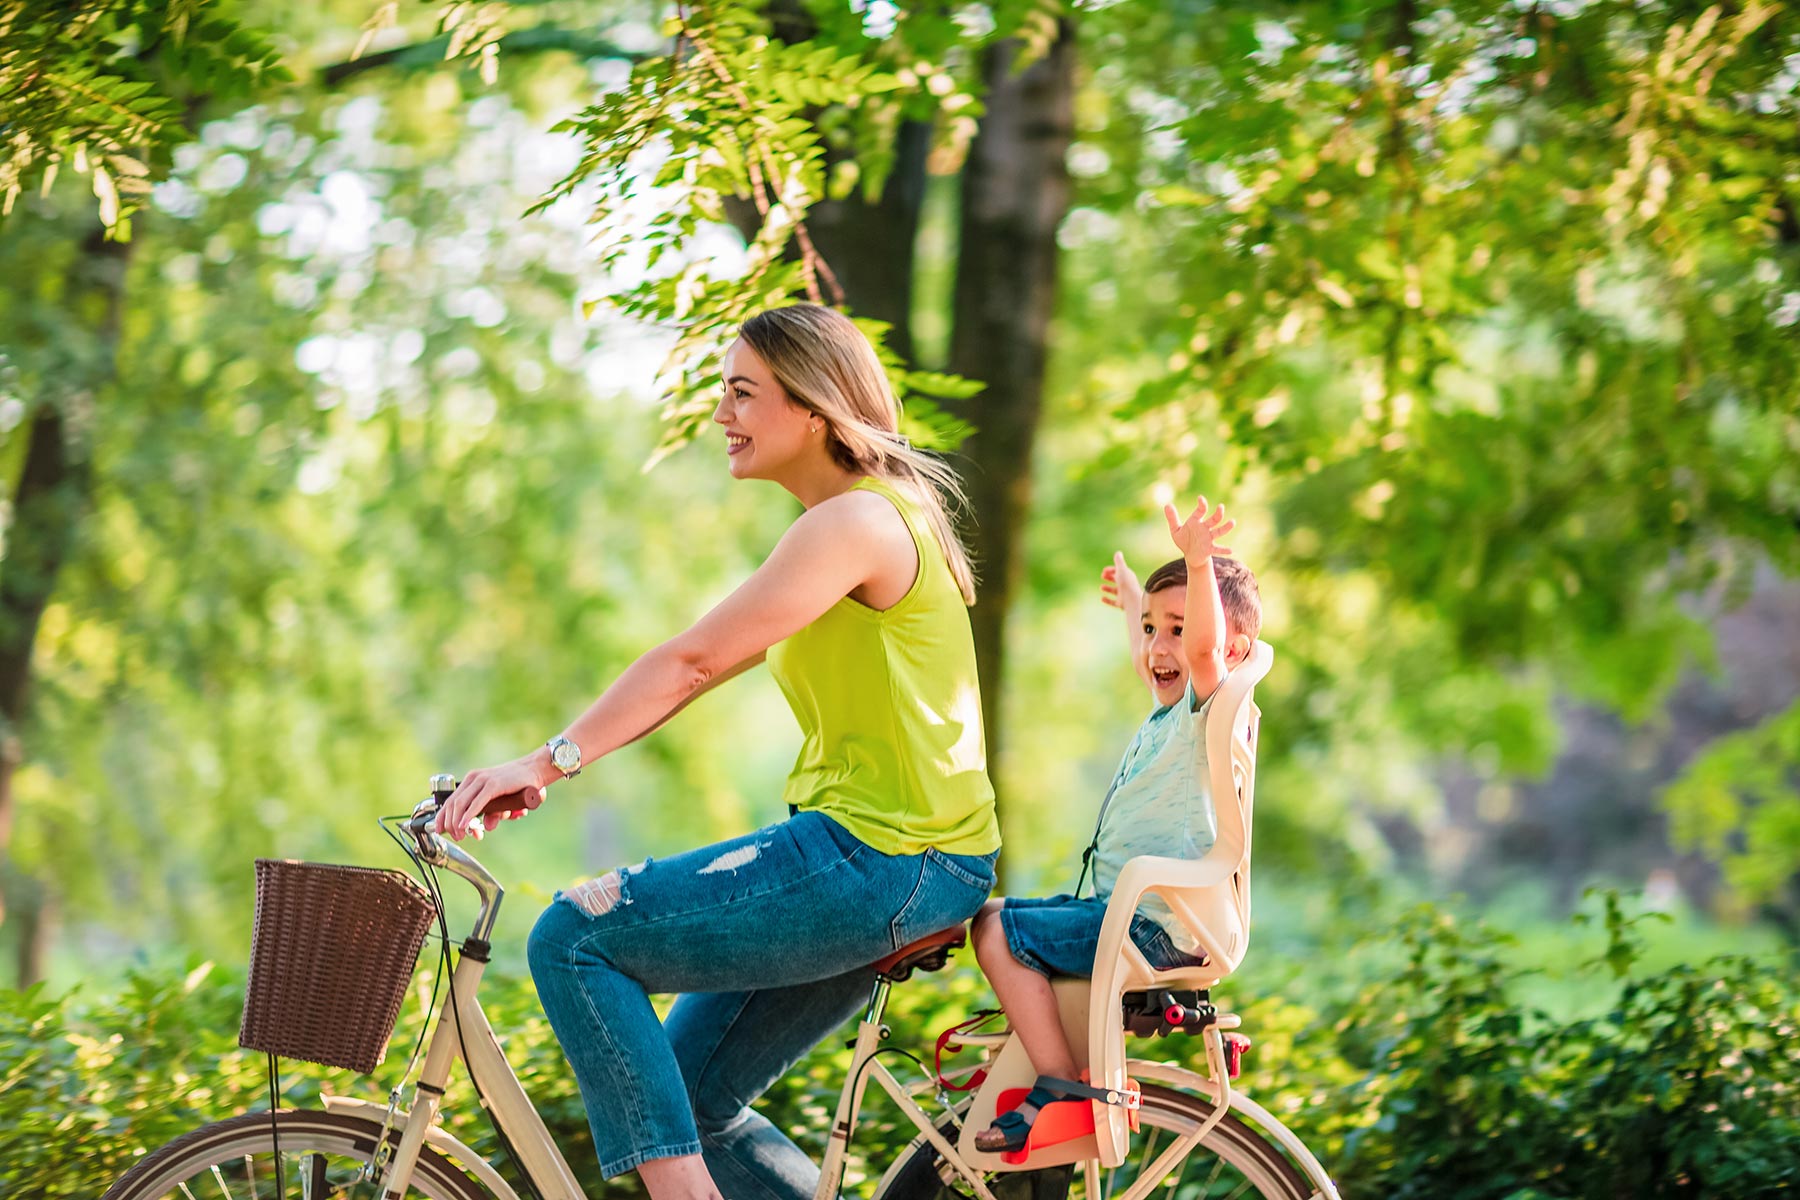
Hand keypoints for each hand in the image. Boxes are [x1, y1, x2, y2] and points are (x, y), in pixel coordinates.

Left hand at [434, 753, 552, 840]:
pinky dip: (468, 816)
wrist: (534, 770)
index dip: (443, 817)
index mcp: (472, 780)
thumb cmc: (519, 784)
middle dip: (449, 823)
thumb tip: (487, 826)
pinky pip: (476, 803)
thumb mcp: (500, 801)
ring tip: (461, 834)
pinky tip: (464, 825)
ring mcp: (482, 780)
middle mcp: (474, 778)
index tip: (441, 830)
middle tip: (456, 837)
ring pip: (460, 804)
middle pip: (452, 804)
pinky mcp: (493, 785)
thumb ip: (493, 812)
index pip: (450, 800)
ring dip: (457, 823)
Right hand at [1100, 551, 1142, 614]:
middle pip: (1117, 580)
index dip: (1111, 570)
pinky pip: (1113, 602)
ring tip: (1101, 587)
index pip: (1119, 571)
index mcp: (1127, 577)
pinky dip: (1107, 600)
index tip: (1104, 571)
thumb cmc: (1126, 584)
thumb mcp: (1121, 570)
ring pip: (1115, 591)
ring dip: (1108, 588)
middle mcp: (1126, 586)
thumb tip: (1118, 552)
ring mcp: (1123, 595)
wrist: (1132, 600)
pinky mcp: (1121, 604)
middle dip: (1110, 577)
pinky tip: (1102, 598)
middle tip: (1102, 576)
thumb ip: (1119, 562)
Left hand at [1164, 495, 1234, 563]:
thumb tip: (1167, 504)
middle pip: (1214, 519)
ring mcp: (1209, 538)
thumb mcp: (1176, 530)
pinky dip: (1224, 550)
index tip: (1200, 498)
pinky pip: (1217, 549)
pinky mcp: (1210, 549)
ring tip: (1232, 522)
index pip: (1201, 510)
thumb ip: (1172, 518)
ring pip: (1219, 531)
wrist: (1190, 555)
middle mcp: (1205, 528)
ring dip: (1226, 527)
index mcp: (1197, 522)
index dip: (1201, 504)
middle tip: (1221, 507)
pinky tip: (1230, 550)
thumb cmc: (1185, 540)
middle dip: (1218, 513)